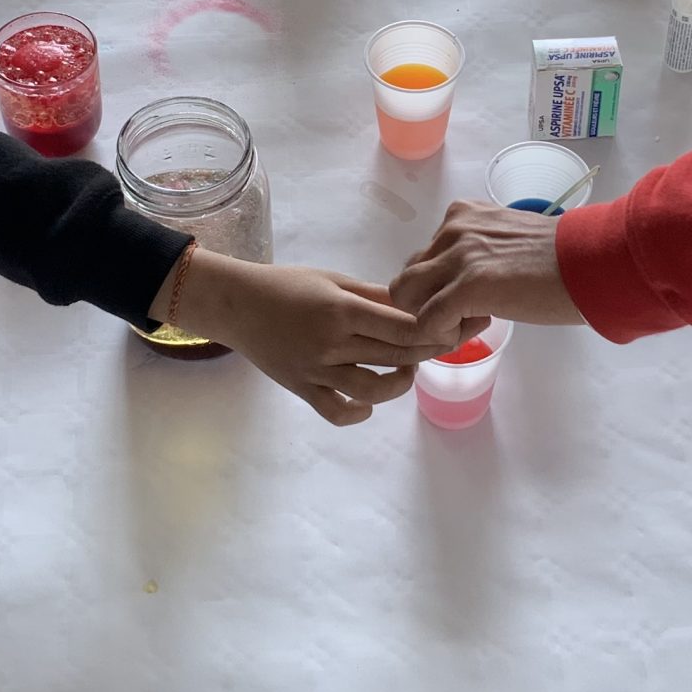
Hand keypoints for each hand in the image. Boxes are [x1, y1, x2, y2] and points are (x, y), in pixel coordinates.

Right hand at [167, 253, 451, 426]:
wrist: (237, 305)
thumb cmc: (288, 285)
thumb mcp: (334, 279)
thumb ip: (374, 295)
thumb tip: (418, 304)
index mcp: (342, 310)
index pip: (402, 327)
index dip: (435, 330)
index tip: (454, 326)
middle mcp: (332, 343)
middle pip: (395, 357)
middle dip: (428, 353)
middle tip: (445, 345)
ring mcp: (316, 370)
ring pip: (372, 390)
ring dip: (399, 384)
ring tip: (406, 371)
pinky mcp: (302, 389)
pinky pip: (337, 412)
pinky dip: (358, 412)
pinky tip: (368, 402)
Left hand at [390, 201, 585, 345]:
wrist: (591, 263)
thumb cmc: (560, 258)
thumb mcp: (507, 241)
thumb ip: (479, 251)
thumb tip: (462, 283)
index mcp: (462, 215)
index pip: (424, 258)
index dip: (441, 287)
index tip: (476, 298)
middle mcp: (453, 229)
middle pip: (408, 277)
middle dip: (429, 304)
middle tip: (469, 315)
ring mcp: (458, 256)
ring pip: (407, 297)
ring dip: (432, 319)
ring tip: (472, 321)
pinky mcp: (467, 286)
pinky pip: (427, 320)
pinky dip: (443, 335)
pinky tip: (479, 327)